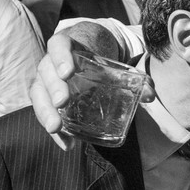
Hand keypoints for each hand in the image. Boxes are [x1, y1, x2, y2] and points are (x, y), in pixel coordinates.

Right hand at [28, 22, 154, 147]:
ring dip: (45, 112)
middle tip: (63, 102)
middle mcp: (51, 62)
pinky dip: (56, 131)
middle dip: (53, 88)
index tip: (68, 72)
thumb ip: (134, 78)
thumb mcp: (113, 62)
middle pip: (45, 72)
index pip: (58, 45)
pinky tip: (67, 144)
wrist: (86, 52)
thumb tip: (150, 95)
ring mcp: (46, 80)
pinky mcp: (48, 99)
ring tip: (56, 128)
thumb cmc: (98, 56)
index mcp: (67, 46)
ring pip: (38, 93)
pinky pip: (46, 113)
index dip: (60, 57)